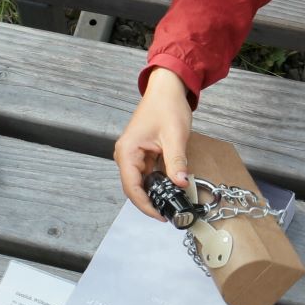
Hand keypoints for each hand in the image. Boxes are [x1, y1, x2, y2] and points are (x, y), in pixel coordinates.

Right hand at [114, 68, 193, 218]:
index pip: (132, 187)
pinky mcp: (142, 154)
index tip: (161, 215)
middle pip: (134, 188)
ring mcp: (133, 155)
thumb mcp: (174, 136)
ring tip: (172, 204)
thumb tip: (179, 183)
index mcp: (127, 152)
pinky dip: (158, 183)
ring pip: (141, 183)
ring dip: (155, 194)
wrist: (167, 89)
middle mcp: (125, 155)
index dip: (145, 205)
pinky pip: (148, 174)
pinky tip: (171, 189)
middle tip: (169, 213)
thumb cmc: (166, 106)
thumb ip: (176, 161)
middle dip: (150, 202)